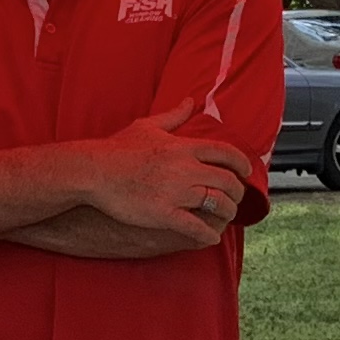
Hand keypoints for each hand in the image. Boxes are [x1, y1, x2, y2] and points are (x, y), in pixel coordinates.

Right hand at [85, 106, 252, 242]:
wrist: (94, 170)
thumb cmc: (117, 149)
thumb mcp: (147, 126)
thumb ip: (174, 115)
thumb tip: (190, 101)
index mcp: (183, 147)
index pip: (225, 153)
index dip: (241, 164)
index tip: (245, 172)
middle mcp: (184, 169)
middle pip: (227, 181)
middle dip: (237, 192)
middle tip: (236, 198)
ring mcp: (175, 192)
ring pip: (216, 204)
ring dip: (227, 212)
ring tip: (226, 217)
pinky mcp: (163, 213)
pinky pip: (195, 226)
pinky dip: (207, 234)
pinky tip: (210, 237)